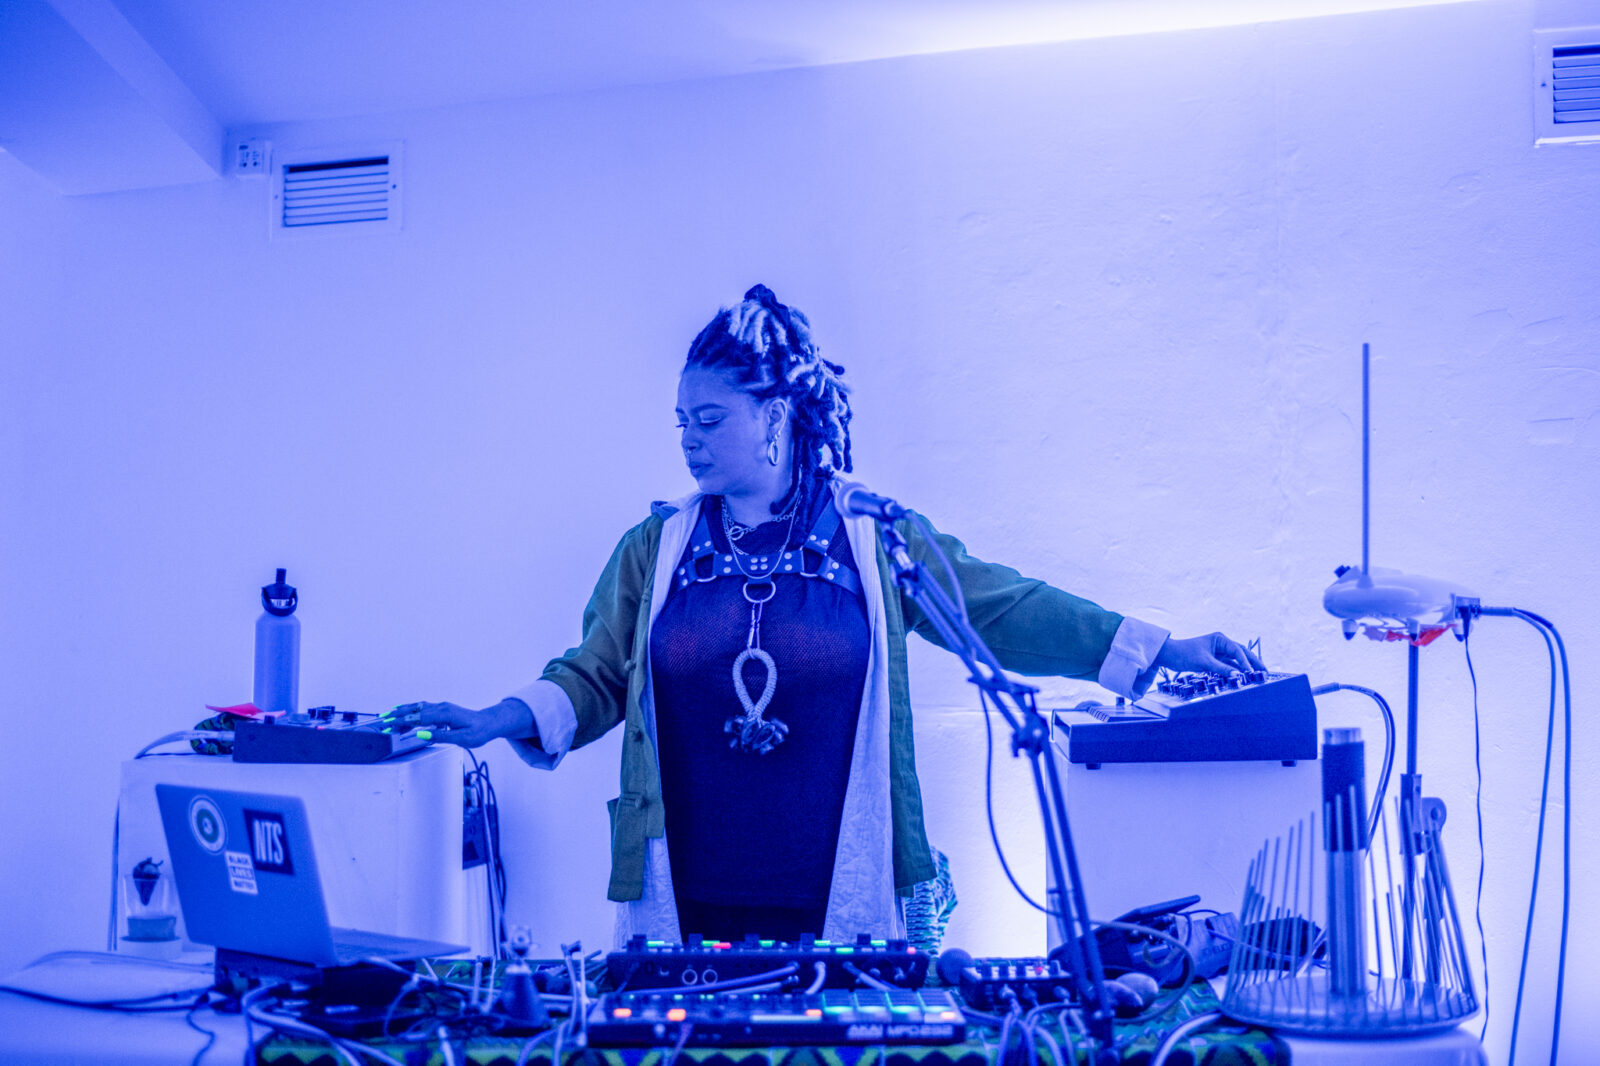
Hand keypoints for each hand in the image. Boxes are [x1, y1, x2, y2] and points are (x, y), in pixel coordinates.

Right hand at [386, 699, 529, 747]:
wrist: (489, 723)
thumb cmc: (478, 732)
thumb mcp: (462, 739)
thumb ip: (441, 736)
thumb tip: (422, 734)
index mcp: (446, 714)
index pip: (420, 718)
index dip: (404, 721)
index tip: (391, 725)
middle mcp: (442, 707)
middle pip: (416, 710)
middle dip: (399, 715)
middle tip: (384, 720)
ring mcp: (442, 707)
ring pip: (418, 707)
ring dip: (403, 711)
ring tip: (389, 716)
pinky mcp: (442, 709)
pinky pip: (423, 708)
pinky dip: (411, 710)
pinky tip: (404, 712)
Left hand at [1154, 632, 1264, 675]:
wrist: (1169, 656)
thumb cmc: (1184, 654)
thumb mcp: (1204, 662)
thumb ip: (1221, 669)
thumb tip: (1238, 676)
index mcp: (1219, 639)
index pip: (1237, 651)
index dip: (1245, 662)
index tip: (1251, 673)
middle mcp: (1221, 644)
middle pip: (1241, 653)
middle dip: (1253, 662)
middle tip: (1265, 672)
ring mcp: (1218, 652)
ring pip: (1236, 661)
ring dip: (1245, 668)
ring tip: (1258, 676)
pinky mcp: (1214, 660)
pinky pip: (1228, 666)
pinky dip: (1235, 671)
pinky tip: (1243, 677)